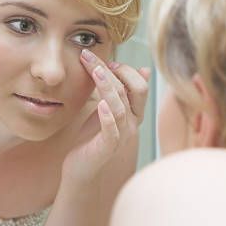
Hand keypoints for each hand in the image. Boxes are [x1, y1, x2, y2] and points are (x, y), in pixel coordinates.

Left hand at [61, 48, 149, 184]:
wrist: (81, 169)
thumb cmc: (91, 139)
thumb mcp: (105, 110)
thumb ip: (118, 92)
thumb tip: (143, 69)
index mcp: (133, 113)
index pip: (139, 85)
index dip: (125, 70)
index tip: (106, 61)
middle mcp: (132, 123)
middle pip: (130, 91)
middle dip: (112, 70)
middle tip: (90, 57)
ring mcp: (122, 136)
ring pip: (120, 106)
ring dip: (107, 86)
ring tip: (95, 71)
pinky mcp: (108, 148)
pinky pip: (112, 130)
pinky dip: (107, 117)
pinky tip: (100, 104)